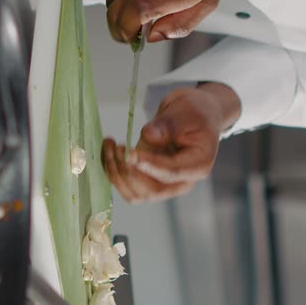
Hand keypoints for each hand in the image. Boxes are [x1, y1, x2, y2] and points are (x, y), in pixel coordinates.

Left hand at [101, 83, 239, 202]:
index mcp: (197, 165)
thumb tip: (149, 136)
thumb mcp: (184, 110)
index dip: (150, 165)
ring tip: (109, 145)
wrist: (192, 115)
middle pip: (151, 191)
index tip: (130, 154)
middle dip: (129, 171)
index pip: (172, 172)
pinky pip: (127, 185)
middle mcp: (181, 181)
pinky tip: (107, 151)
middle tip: (117, 145)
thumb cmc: (193, 112)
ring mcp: (163, 183)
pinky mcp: (147, 179)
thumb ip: (168, 125)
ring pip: (135, 193)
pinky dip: (113, 171)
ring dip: (117, 173)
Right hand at [106, 0, 225, 42]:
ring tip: (133, 15)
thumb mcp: (207, 2)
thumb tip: (152, 36)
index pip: (139, 8)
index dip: (128, 28)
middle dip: (118, 28)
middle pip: (118, 5)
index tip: (132, 39)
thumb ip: (181, 25)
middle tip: (129, 35)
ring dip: (117, 11)